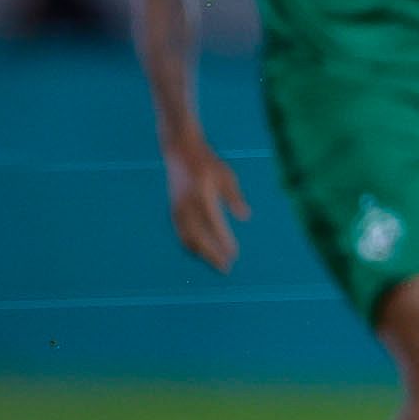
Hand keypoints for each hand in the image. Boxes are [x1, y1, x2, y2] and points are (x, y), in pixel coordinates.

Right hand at [163, 136, 249, 271]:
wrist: (180, 151)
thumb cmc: (208, 163)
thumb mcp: (226, 175)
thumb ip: (234, 198)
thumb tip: (245, 218)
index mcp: (202, 196)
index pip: (214, 226)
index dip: (224, 242)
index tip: (234, 255)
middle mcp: (187, 206)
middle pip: (199, 238)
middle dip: (212, 255)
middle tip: (226, 268)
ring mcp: (178, 209)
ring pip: (188, 238)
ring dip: (201, 253)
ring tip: (216, 263)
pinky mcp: (173, 210)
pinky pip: (181, 233)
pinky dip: (190, 245)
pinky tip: (200, 252)